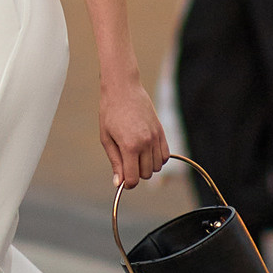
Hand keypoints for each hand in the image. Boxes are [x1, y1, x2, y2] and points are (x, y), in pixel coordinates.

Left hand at [99, 73, 167, 190]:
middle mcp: (145, 143)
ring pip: (157, 167)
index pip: (133, 178)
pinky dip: (158, 159)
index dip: (127, 184)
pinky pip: (166, 156)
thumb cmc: (110, 112)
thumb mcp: (106, 139)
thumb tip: (119, 183)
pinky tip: (147, 151)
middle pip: (146, 174)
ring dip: (147, 166)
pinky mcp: (161, 132)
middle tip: (126, 163)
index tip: (123, 181)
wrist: (123, 89)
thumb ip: (115, 162)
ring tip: (136, 156)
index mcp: (129, 146)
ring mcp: (155, 137)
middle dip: (136, 174)